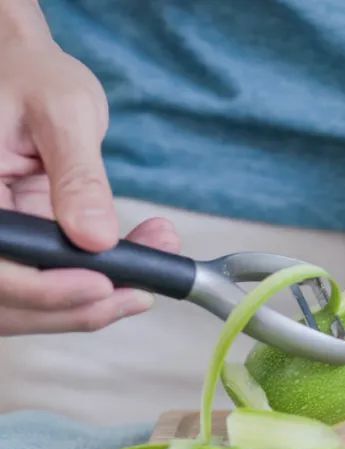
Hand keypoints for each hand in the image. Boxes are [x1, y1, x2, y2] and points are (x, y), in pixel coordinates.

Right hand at [0, 38, 179, 334]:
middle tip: (141, 290)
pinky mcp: (22, 245)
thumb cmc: (33, 77)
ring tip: (153, 265)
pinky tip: (141, 259)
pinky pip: (49, 282)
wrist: (26, 71)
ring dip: (93, 302)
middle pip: (9, 300)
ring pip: (30, 304)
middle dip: (78, 306)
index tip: (102, 285)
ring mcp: (0, 240)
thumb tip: (96, 237)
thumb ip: (78, 176)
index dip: (43, 288)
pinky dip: (95, 284)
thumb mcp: (62, 113)